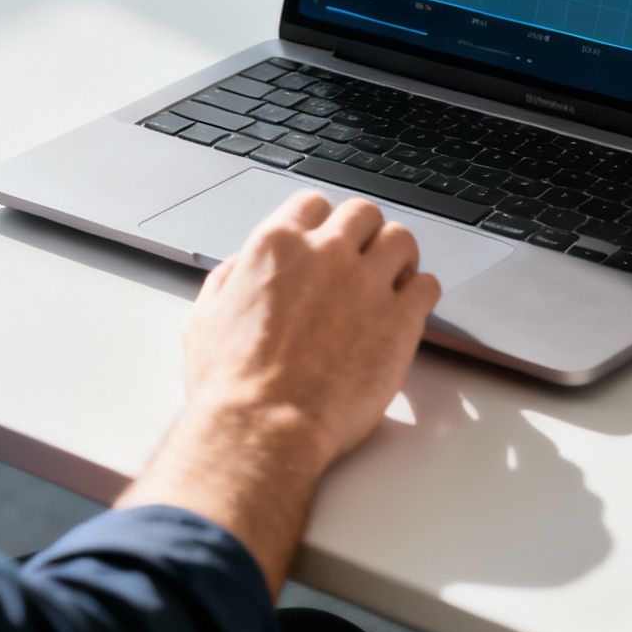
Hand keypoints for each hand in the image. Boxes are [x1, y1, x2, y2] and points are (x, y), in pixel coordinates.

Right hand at [180, 190, 440, 471]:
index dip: (322, 224)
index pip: (313, 204)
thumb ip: (225, 283)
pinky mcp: (401, 320)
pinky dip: (420, 293)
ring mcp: (367, 283)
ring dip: (397, 258)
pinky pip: (428, 284)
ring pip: (401, 239)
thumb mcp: (203, 321)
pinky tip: (408, 312)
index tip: (326, 243)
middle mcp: (326, 254)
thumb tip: (238, 268)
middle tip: (362, 263)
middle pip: (363, 214)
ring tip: (391, 284)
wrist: (264, 427)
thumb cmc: (231, 385)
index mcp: (276, 246)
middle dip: (363, 235)